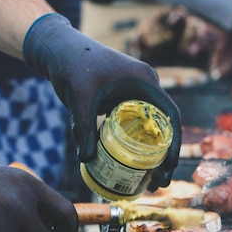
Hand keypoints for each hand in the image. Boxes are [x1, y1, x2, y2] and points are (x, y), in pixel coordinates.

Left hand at [22, 13, 181, 190]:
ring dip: (153, 156)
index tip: (170, 166)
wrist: (57, 48)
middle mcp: (145, 89)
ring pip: (151, 130)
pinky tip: (133, 166)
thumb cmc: (72, 64)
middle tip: (161, 183)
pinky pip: (136, 127)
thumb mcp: (79, 96)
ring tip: (151, 182)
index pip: (170, 116)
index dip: (174, 142)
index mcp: (145, 82)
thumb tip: (86, 160)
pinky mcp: (122, 102)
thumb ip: (83, 126)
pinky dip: (137, 147)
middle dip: (165, 157)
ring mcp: (135, 96)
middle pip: (164, 127)